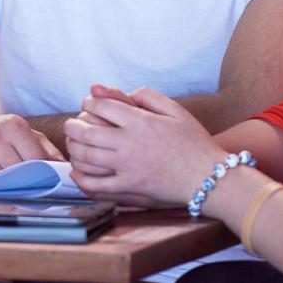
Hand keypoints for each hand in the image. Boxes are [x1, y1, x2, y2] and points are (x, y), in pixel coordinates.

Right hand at [0, 110, 62, 181]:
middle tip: (27, 192)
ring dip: (4, 188)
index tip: (46, 187)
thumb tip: (66, 167)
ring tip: (6, 187)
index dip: (42, 176)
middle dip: (24, 185)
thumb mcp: (20, 133)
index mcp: (12, 125)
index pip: (35, 159)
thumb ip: (44, 148)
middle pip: (17, 173)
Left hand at [66, 84, 223, 206]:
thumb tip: (125, 93)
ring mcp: (127, 168)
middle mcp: (129, 144)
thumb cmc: (194, 142)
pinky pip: (96, 186)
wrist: (210, 178)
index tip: (88, 104)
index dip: (89, 102)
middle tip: (72, 124)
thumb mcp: (175, 110)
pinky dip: (81, 179)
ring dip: (74, 148)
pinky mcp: (129, 190)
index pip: (102, 106)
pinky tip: (77, 171)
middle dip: (73, 125)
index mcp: (140, 121)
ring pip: (86, 157)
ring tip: (73, 144)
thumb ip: (148, 96)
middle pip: (86, 131)